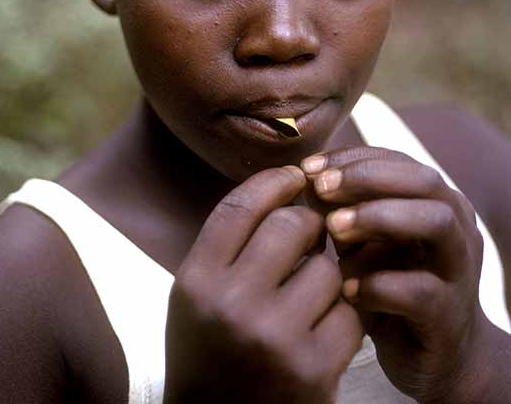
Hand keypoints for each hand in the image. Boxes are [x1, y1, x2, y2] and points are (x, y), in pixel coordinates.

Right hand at [164, 166, 362, 403]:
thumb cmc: (209, 351)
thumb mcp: (196, 295)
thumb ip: (229, 244)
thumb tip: (283, 185)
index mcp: (197, 282)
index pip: (240, 207)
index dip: (274, 181)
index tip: (293, 176)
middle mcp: (232, 306)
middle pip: (291, 225)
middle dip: (309, 225)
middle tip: (310, 238)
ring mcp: (275, 339)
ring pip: (328, 269)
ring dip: (326, 275)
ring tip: (310, 294)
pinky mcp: (313, 370)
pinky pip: (349, 314)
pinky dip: (344, 315)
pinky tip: (325, 327)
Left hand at [301, 147, 487, 403]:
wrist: (435, 356)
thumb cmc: (388, 284)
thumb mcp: (360, 240)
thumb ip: (339, 208)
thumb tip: (305, 178)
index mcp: (434, 199)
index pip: (396, 159)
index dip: (351, 158)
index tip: (308, 168)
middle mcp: (456, 225)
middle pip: (423, 180)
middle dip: (367, 178)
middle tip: (321, 188)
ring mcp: (459, 269)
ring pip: (435, 222)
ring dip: (380, 216)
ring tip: (333, 229)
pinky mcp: (450, 315)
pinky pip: (421, 290)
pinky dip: (379, 285)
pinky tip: (345, 289)